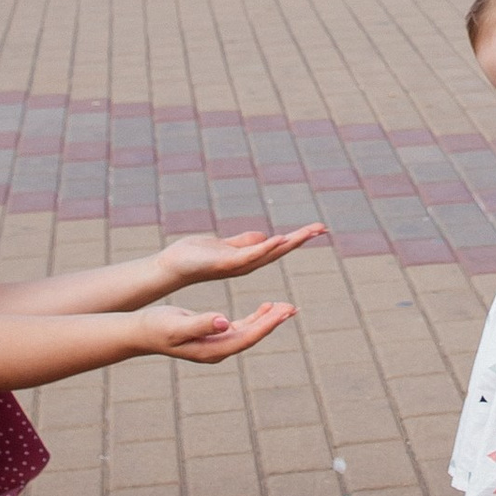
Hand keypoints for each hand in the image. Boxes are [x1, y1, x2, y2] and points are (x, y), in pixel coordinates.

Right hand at [135, 300, 299, 361]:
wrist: (142, 332)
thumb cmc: (157, 326)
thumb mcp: (178, 324)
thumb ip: (201, 323)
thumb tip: (225, 321)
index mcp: (212, 350)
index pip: (246, 337)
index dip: (266, 324)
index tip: (282, 311)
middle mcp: (218, 350)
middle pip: (253, 336)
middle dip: (274, 322)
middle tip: (293, 308)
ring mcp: (218, 345)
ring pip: (251, 331)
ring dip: (268, 319)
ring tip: (286, 306)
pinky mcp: (215, 336)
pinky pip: (242, 328)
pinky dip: (256, 317)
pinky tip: (266, 307)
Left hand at [154, 225, 326, 285]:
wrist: (172, 267)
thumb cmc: (194, 256)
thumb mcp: (224, 245)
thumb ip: (243, 242)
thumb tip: (263, 236)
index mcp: (247, 258)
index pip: (278, 247)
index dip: (298, 238)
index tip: (317, 228)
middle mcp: (247, 264)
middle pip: (280, 250)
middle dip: (302, 239)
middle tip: (323, 228)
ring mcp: (238, 264)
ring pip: (270, 252)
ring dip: (290, 242)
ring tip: (309, 231)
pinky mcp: (226, 262)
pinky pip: (250, 254)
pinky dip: (266, 247)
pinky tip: (280, 238)